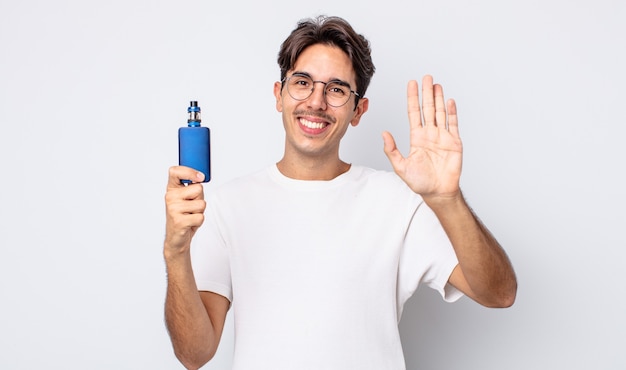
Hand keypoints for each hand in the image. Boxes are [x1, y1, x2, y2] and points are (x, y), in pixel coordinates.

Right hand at [164, 166, 206, 254]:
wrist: (177, 238)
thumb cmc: (184, 216)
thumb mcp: (188, 198)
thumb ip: (193, 187)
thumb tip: (201, 177)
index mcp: (172, 189)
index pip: (175, 172)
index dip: (189, 171)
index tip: (200, 177)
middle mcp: (170, 197)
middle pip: (198, 189)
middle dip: (200, 198)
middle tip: (191, 207)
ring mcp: (173, 209)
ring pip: (202, 204)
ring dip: (200, 212)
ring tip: (190, 215)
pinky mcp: (179, 221)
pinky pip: (200, 217)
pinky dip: (199, 221)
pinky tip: (190, 223)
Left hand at [382, 75, 462, 199]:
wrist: (438, 192)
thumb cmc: (420, 182)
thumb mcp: (401, 166)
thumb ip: (391, 150)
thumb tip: (384, 134)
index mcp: (417, 138)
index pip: (414, 113)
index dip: (413, 98)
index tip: (411, 84)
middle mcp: (430, 134)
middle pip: (428, 108)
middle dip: (426, 92)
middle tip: (426, 77)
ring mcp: (442, 137)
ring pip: (440, 113)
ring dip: (439, 98)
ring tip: (437, 84)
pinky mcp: (454, 142)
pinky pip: (453, 124)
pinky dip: (452, 113)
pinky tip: (450, 101)